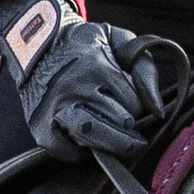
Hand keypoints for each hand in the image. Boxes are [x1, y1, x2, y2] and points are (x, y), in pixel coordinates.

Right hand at [0, 0, 174, 156]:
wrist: (35, 43)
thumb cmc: (84, 45)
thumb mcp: (118, 40)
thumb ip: (143, 69)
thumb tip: (158, 110)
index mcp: (96, 65)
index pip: (133, 104)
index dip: (137, 107)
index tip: (131, 103)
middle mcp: (74, 87)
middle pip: (117, 123)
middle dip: (130, 130)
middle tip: (132, 133)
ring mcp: (55, 107)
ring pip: (93, 137)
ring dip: (112, 144)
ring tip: (118, 142)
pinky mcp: (40, 125)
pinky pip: (66, 150)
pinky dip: (80, 152)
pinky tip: (87, 142)